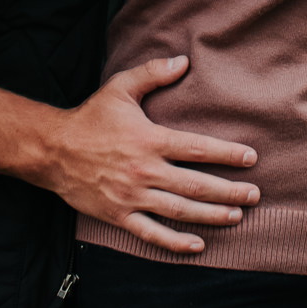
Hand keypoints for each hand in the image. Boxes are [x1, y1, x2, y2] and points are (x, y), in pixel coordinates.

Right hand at [42, 56, 259, 255]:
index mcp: (150, 140)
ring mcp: (132, 197)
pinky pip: (151, 234)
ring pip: (180, 211)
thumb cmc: (90, 118)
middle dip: (230, 191)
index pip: (198, 149)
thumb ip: (153, 74)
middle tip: (254, 195)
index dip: (227, 154)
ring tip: (237, 216)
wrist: (52, 151)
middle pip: (197, 185)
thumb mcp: (120, 88)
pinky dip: (175, 243)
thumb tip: (184, 61)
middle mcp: (145, 171)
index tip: (250, 158)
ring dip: (212, 216)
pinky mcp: (119, 215)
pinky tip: (198, 246)